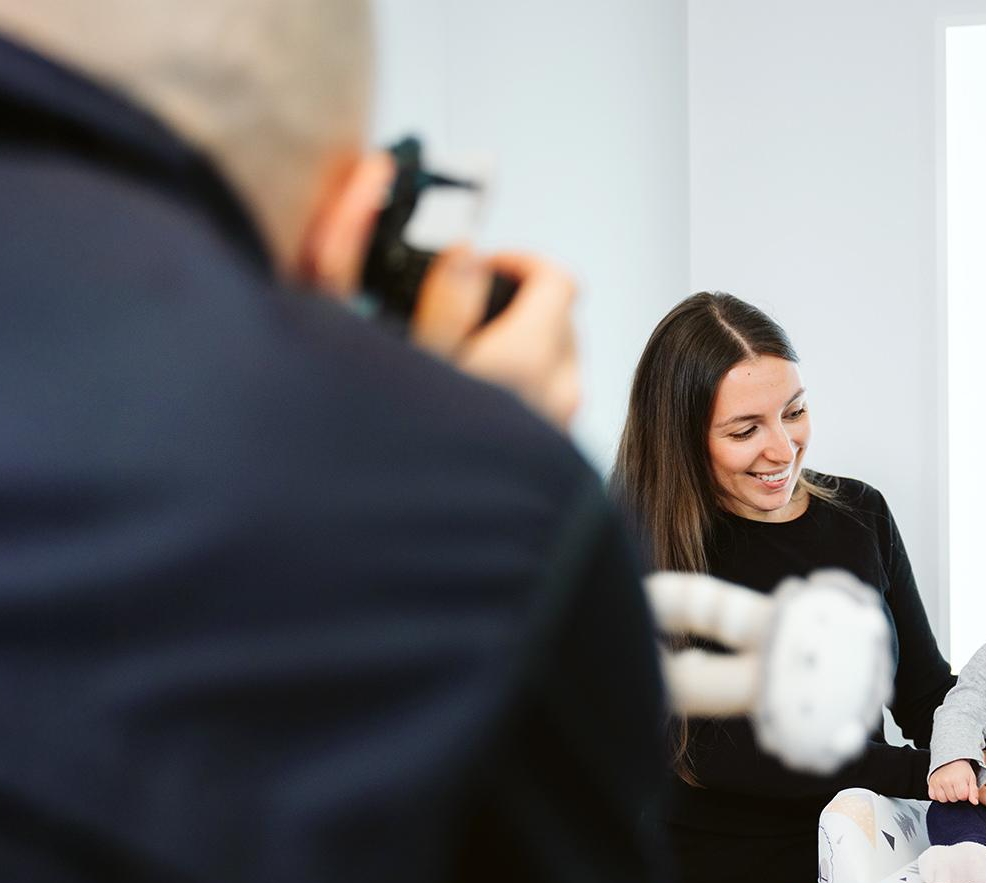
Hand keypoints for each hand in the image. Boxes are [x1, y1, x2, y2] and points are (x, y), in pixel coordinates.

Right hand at [410, 247, 581, 430]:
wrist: (439, 527)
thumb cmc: (427, 440)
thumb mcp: (422, 358)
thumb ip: (448, 298)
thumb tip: (466, 252)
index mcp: (532, 357)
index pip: (560, 281)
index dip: (522, 262)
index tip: (489, 267)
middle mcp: (560, 389)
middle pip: (564, 317)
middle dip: (523, 301)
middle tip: (475, 308)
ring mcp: (562, 419)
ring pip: (561, 356)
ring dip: (527, 340)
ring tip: (477, 351)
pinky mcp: (556, 443)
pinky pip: (554, 392)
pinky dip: (529, 377)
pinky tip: (487, 389)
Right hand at [929, 761, 979, 803]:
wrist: (950, 760)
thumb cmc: (961, 770)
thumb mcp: (971, 778)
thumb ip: (974, 792)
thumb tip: (975, 802)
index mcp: (958, 779)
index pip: (962, 796)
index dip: (965, 794)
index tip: (964, 788)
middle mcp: (946, 780)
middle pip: (952, 799)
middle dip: (956, 795)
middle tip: (957, 787)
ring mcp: (937, 782)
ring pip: (942, 800)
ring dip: (947, 796)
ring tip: (950, 788)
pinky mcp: (930, 783)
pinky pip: (933, 796)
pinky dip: (937, 795)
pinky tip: (942, 789)